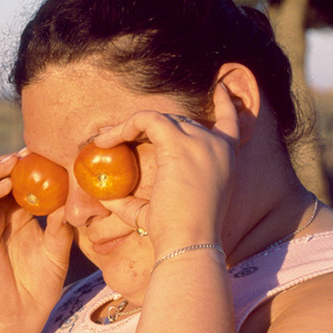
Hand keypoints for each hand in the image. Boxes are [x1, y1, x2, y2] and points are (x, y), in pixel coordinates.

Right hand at [0, 150, 73, 332]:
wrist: (16, 318)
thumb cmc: (37, 288)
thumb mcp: (56, 252)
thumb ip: (61, 227)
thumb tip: (74, 200)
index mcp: (17, 218)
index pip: (19, 183)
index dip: (30, 167)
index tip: (48, 151)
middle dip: (10, 162)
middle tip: (29, 149)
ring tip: (13, 160)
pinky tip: (4, 184)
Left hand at [84, 82, 239, 250]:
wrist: (189, 244)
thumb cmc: (175, 235)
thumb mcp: (157, 212)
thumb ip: (134, 200)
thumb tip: (104, 196)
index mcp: (225, 160)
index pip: (230, 121)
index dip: (223, 103)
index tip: (218, 89)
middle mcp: (217, 146)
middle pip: (179, 121)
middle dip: (146, 128)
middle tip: (114, 138)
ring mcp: (201, 142)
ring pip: (160, 118)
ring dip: (129, 127)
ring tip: (102, 141)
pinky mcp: (179, 144)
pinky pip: (147, 120)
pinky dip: (124, 127)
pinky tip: (104, 142)